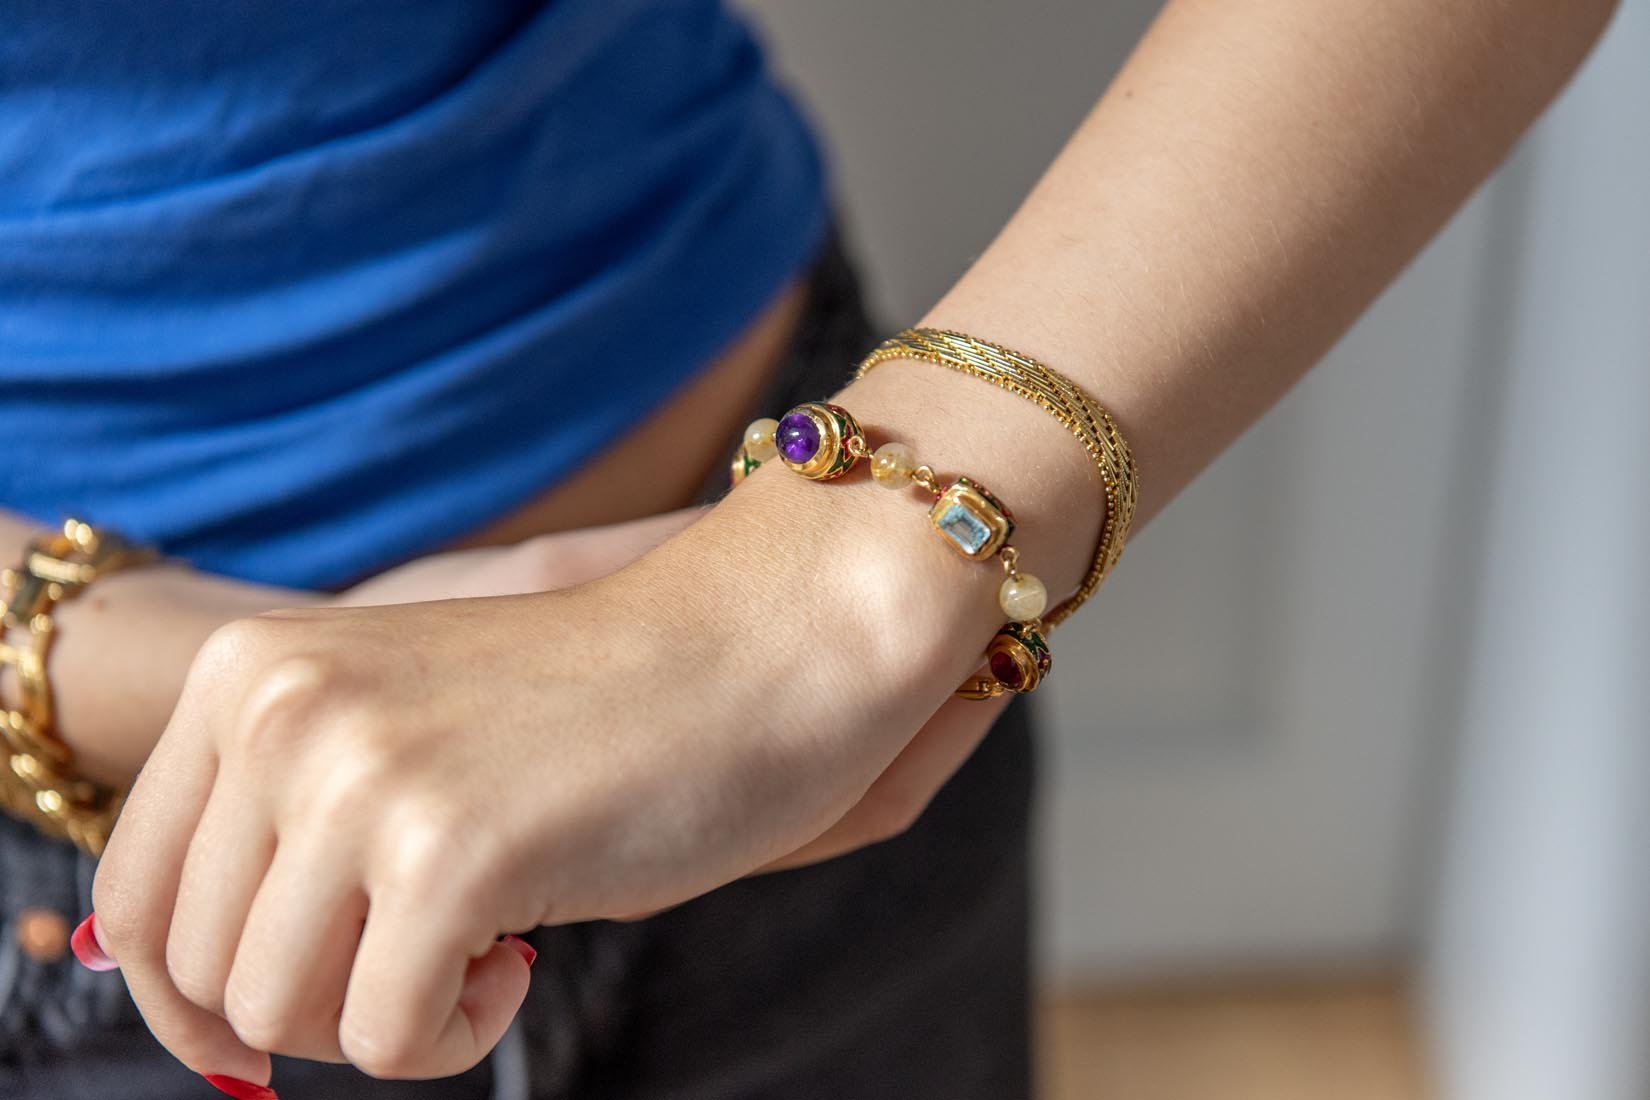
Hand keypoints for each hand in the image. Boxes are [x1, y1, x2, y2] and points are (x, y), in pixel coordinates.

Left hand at [85, 466, 987, 1087]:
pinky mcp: (449, 851)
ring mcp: (359, 777)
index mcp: (255, 673)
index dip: (188, 997)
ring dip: (386, 1015)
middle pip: (205, 972)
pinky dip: (455, 1034)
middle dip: (314, 1005)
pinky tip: (525, 955)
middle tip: (432, 957)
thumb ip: (293, 821)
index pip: (133, 893)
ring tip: (485, 945)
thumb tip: (212, 1010)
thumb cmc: (607, 703)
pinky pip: (387, 1041)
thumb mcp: (406, 733)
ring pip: (281, 1017)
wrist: (766, 637)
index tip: (280, 1025)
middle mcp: (282, 712)